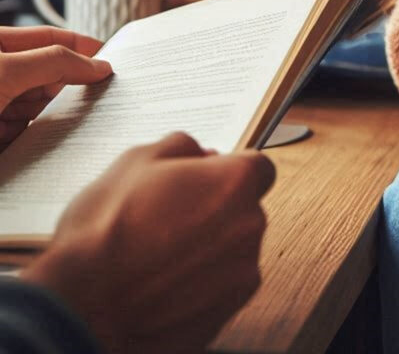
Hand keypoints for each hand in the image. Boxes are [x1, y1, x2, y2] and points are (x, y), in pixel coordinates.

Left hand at [0, 26, 111, 150]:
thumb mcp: (7, 71)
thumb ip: (55, 63)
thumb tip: (98, 66)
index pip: (49, 38)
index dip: (82, 45)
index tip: (113, 57)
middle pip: (45, 75)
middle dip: (68, 87)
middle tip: (97, 97)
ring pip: (35, 107)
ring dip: (51, 117)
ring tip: (69, 127)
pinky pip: (21, 135)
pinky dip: (33, 140)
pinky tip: (40, 145)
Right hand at [23, 131, 275, 353]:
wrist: (81, 310)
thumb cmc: (104, 235)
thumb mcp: (135, 162)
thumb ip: (181, 146)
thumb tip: (198, 152)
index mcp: (235, 182)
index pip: (259, 167)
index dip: (230, 172)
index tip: (206, 180)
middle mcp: (250, 225)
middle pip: (244, 209)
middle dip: (215, 209)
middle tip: (169, 218)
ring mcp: (242, 271)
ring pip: (233, 248)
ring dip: (209, 247)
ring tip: (158, 255)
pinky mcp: (228, 310)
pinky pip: (222, 285)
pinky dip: (202, 283)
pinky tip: (164, 283)